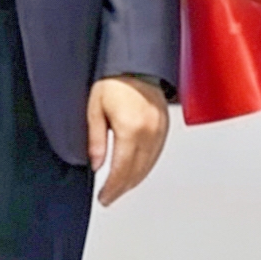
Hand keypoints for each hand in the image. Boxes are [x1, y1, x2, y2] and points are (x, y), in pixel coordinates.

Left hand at [87, 75, 169, 206]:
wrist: (135, 62)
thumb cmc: (114, 80)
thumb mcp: (95, 108)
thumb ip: (96, 140)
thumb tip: (97, 164)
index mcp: (131, 128)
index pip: (122, 170)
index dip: (112, 188)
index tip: (104, 197)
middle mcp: (149, 131)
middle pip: (137, 172)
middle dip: (122, 188)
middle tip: (109, 197)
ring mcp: (160, 129)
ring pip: (149, 166)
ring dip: (134, 181)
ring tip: (120, 188)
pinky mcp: (165, 126)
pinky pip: (157, 154)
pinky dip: (145, 167)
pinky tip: (136, 171)